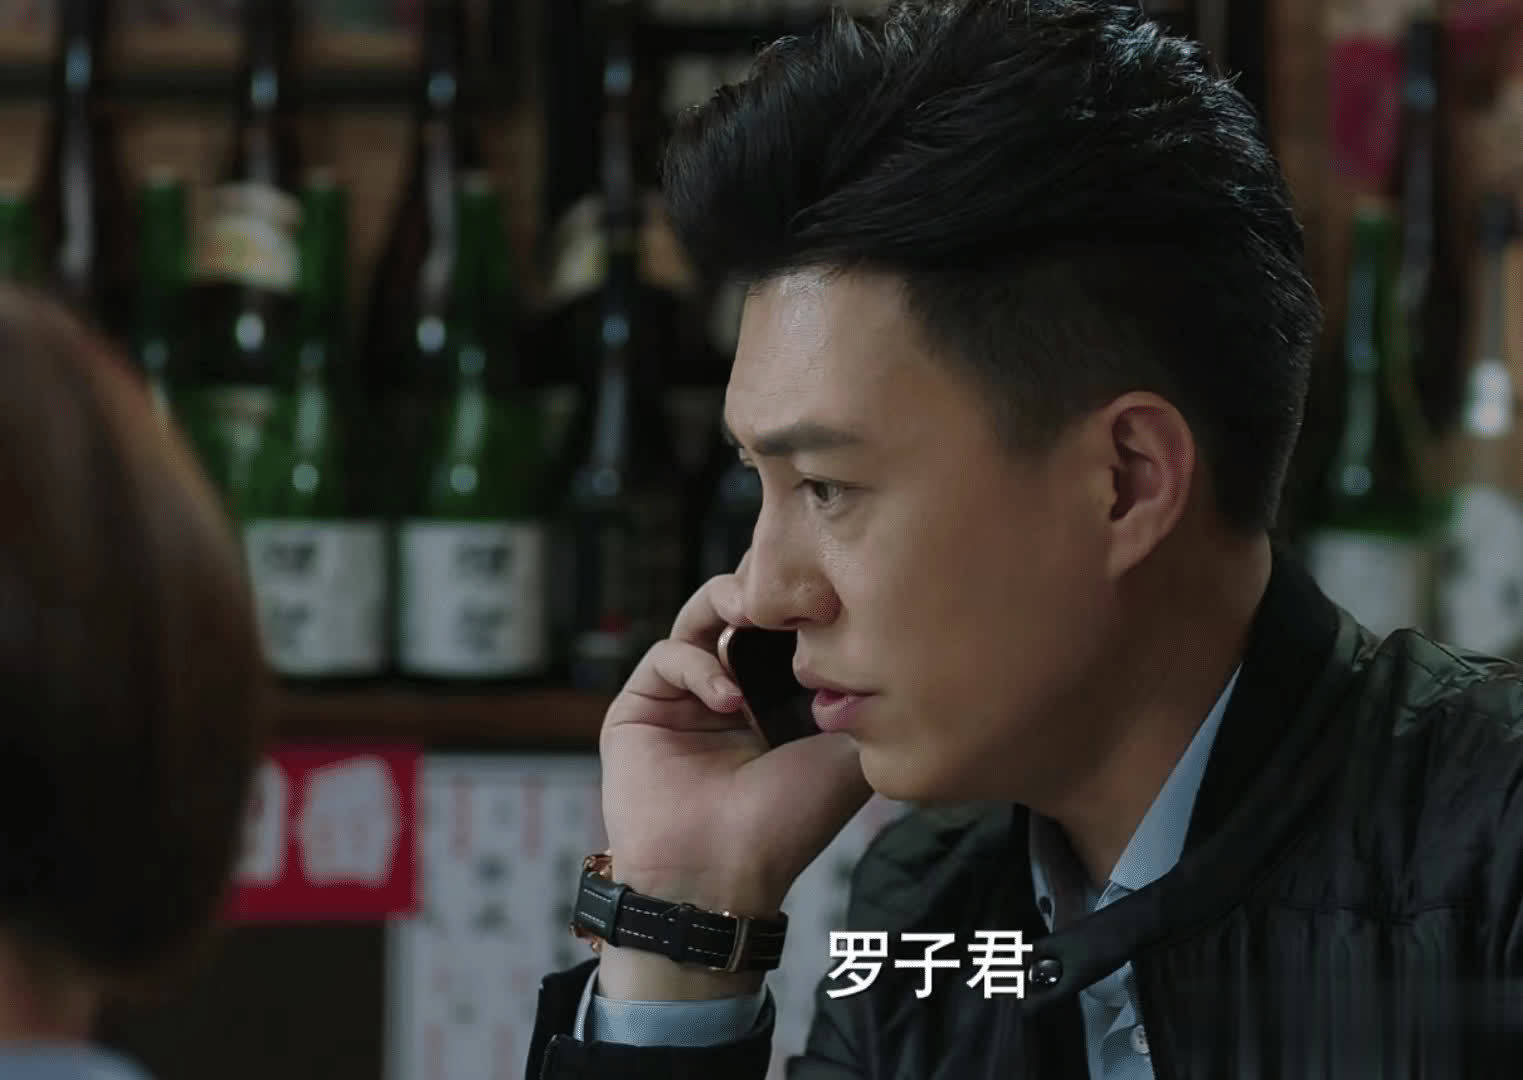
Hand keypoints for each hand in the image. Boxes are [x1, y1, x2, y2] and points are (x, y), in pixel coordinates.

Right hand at [593, 567, 871, 996]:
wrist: (720, 874)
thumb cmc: (787, 825)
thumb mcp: (847, 758)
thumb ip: (863, 703)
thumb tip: (884, 650)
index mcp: (778, 702)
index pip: (789, 628)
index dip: (806, 601)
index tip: (830, 583)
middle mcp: (732, 692)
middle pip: (743, 609)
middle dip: (766, 588)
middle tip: (787, 582)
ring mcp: (683, 697)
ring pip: (701, 617)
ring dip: (728, 602)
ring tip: (753, 611)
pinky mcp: (640, 706)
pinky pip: (666, 655)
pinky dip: (698, 664)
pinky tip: (728, 699)